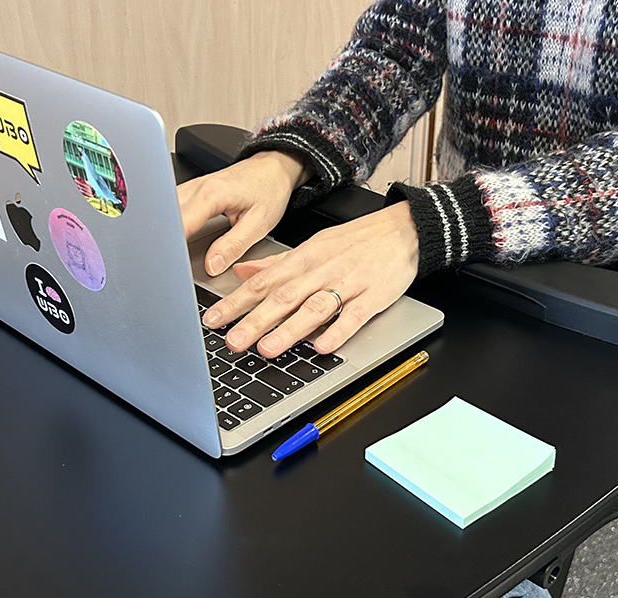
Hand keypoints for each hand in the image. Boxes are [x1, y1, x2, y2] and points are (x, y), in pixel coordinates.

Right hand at [176, 150, 309, 275]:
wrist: (273, 169)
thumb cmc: (269, 190)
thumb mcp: (258, 224)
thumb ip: (234, 246)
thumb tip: (213, 265)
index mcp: (213, 194)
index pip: (181, 222)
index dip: (172, 244)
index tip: (170, 261)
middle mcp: (198, 187)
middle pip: (167, 215)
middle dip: (163, 239)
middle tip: (166, 262)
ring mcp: (192, 187)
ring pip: (165, 210)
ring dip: (165, 231)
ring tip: (168, 252)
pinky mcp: (191, 191)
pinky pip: (171, 207)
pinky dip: (170, 223)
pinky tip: (172, 238)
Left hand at [201, 202, 419, 356]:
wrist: (404, 228)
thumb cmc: (357, 241)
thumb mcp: (313, 246)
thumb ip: (277, 263)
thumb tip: (242, 272)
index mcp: (304, 259)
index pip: (263, 283)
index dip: (236, 302)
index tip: (213, 319)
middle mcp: (322, 271)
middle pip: (283, 298)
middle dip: (255, 321)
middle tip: (232, 341)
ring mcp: (348, 284)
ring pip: (314, 308)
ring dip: (290, 330)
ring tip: (267, 348)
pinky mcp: (374, 296)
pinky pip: (354, 316)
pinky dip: (338, 331)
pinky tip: (323, 346)